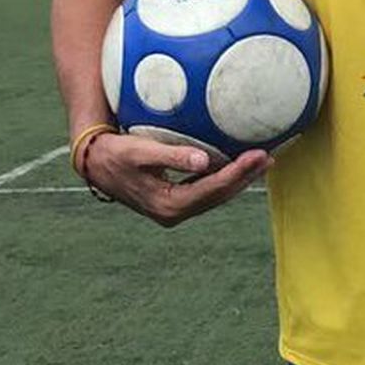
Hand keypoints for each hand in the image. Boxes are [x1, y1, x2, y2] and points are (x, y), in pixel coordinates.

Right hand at [81, 130, 270, 225]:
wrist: (95, 164)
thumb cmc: (115, 154)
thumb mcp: (139, 152)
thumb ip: (171, 157)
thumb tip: (204, 161)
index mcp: (169, 205)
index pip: (212, 189)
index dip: (237, 173)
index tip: (258, 155)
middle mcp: (175, 212)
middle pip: (220, 195)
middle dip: (245, 178)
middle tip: (269, 158)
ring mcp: (176, 208)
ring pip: (216, 195)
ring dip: (239, 179)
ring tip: (262, 162)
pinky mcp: (176, 200)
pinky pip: (207, 190)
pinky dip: (224, 177)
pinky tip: (238, 165)